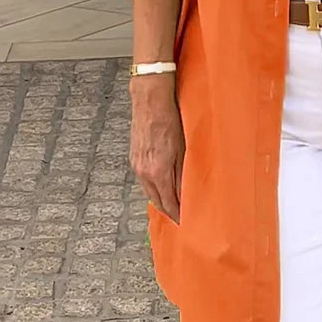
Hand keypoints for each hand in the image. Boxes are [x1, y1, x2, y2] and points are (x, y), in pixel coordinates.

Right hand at [129, 76, 184, 222]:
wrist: (150, 100)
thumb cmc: (170, 119)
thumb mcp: (183, 148)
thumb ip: (183, 174)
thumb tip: (187, 194)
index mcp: (158, 171)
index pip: (169, 203)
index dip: (179, 214)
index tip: (187, 221)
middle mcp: (144, 172)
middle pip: (158, 201)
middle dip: (170, 211)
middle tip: (182, 216)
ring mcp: (137, 165)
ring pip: (150, 191)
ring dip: (162, 199)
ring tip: (175, 203)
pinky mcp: (134, 158)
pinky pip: (144, 180)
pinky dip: (154, 186)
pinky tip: (162, 184)